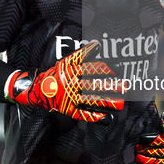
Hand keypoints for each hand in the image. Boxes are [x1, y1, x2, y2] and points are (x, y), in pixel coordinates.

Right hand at [6, 42, 123, 122]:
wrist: (38, 90)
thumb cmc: (56, 74)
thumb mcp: (67, 62)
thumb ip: (82, 54)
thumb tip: (97, 46)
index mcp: (72, 71)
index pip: (92, 69)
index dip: (106, 70)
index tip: (117, 72)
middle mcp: (72, 85)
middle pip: (95, 86)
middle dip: (111, 87)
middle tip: (125, 87)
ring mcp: (71, 99)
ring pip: (91, 101)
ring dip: (107, 103)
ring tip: (120, 104)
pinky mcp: (69, 110)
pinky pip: (84, 114)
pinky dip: (96, 117)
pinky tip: (108, 118)